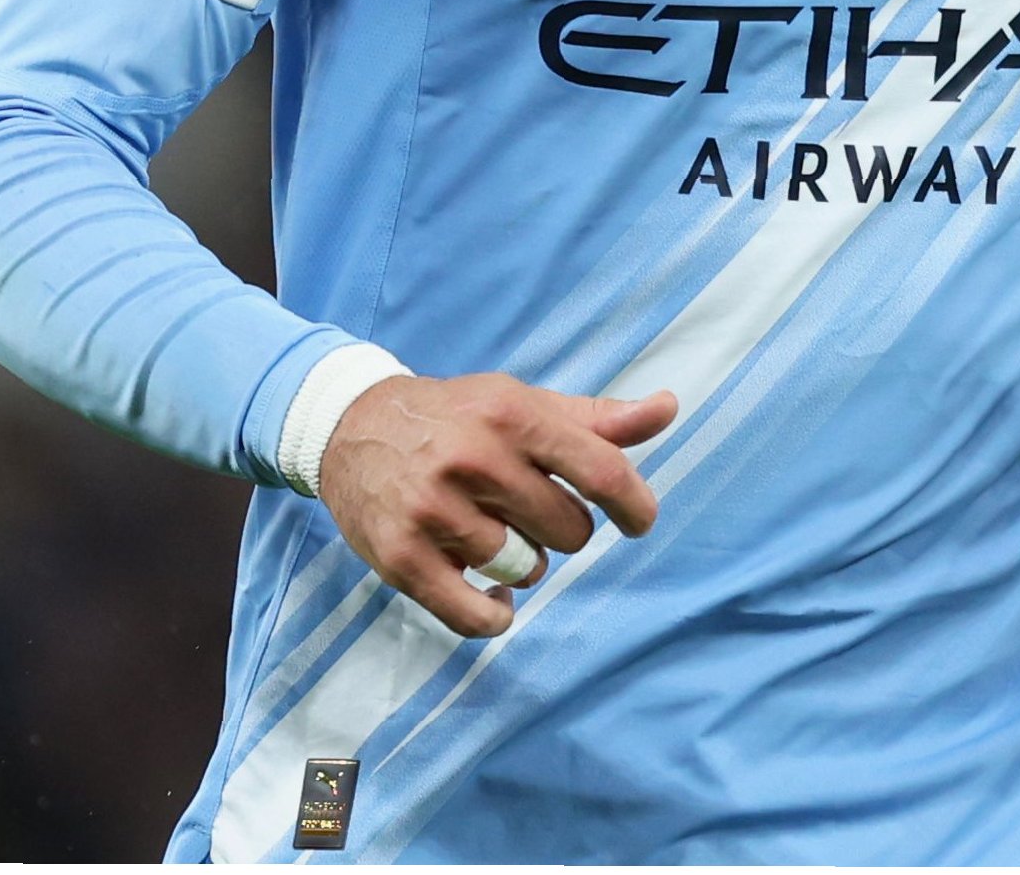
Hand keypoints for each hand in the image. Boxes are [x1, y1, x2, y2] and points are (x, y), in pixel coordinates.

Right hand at [315, 373, 677, 636]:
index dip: (633, 503)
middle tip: (525, 511)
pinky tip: (493, 597)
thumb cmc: (457, 417)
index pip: (599, 469)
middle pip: (568, 531)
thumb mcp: (523, 404)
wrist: (350, 427)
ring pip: (526, 570)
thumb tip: (669, 409)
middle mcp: (474, 459)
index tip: (639, 522)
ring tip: (492, 536)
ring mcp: (435, 511)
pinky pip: (475, 615)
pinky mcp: (403, 557)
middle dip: (560, 529)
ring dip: (522, 564)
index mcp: (512, 415)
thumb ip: (597, 419)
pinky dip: (494, 614)